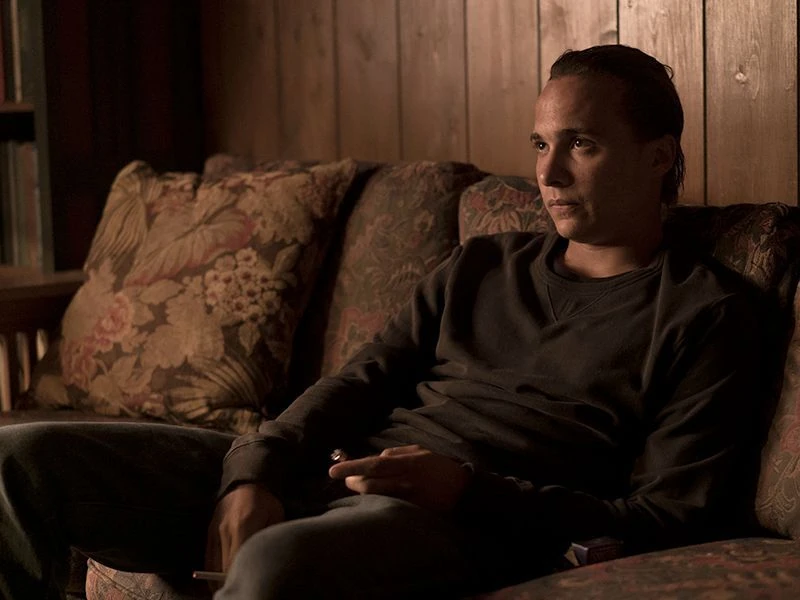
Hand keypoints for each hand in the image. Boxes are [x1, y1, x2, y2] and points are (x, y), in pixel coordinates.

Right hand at [205, 483, 285, 574]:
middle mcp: (226, 529)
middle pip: (224, 566)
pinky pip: (208, 558)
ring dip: (219, 578)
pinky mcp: (209, 532)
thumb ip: (270, 538)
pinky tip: (221, 577)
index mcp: (245, 524)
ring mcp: (215, 531)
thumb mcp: (276, 516)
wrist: (246, 482)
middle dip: (231, 580)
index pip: (239, 560)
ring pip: (213, 565)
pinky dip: (212, 570)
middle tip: (243, 587)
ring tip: (230, 583)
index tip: (249, 583)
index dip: (241, 575)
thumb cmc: (266, 500)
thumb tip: (267, 563)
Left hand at [328, 445, 469, 512]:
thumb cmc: (439, 467)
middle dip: (353, 482)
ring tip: (358, 489)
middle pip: (370, 483)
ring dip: (362, 493)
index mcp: (406, 462)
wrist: (463, 490)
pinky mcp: (411, 511)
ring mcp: (408, 498)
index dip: (351, 468)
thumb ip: (396, 452)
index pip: (372, 464)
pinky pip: (387, 507)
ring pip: (376, 497)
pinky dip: (375, 503)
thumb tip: (375, 457)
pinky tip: (372, 501)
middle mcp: (405, 480)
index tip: (333, 471)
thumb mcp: (419, 451)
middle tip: (347, 480)